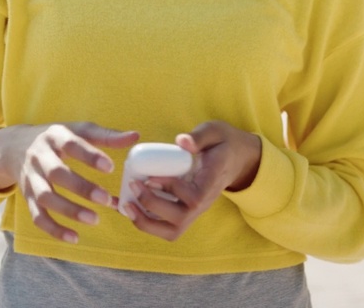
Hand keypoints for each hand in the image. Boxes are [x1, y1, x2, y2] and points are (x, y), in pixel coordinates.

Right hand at [0, 122, 138, 243]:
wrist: (14, 146)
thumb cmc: (57, 139)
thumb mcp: (78, 130)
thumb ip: (106, 136)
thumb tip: (135, 137)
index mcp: (55, 136)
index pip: (71, 144)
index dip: (89, 156)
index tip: (111, 168)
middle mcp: (39, 157)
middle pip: (56, 173)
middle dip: (81, 187)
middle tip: (106, 199)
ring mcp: (31, 179)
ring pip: (45, 197)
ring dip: (69, 210)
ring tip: (95, 219)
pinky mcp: (27, 197)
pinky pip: (37, 217)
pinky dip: (54, 229)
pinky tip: (74, 238)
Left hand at [121, 120, 261, 241]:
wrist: (236, 160)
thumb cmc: (222, 144)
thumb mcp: (215, 131)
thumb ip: (199, 136)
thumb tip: (181, 141)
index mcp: (212, 182)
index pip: (194, 197)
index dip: (171, 189)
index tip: (150, 177)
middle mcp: (204, 203)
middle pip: (180, 218)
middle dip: (152, 205)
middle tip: (134, 185)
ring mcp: (196, 211)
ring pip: (172, 230)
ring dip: (147, 222)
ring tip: (127, 205)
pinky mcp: (187, 213)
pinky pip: (167, 227)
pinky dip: (147, 223)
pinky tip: (132, 208)